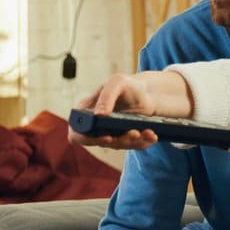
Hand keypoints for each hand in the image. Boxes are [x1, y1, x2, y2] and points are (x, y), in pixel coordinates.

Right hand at [68, 71, 194, 150]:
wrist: (145, 93)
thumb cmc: (127, 84)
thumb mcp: (117, 83)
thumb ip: (106, 97)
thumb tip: (98, 115)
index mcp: (86, 112)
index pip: (77, 133)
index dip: (88, 139)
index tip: (107, 136)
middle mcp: (94, 126)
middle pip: (100, 143)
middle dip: (119, 140)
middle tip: (134, 132)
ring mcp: (109, 133)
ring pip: (118, 146)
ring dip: (133, 141)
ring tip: (147, 132)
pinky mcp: (123, 139)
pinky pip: (132, 146)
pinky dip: (143, 143)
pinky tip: (152, 136)